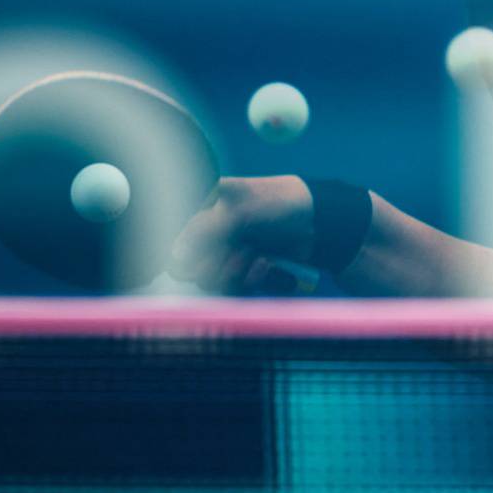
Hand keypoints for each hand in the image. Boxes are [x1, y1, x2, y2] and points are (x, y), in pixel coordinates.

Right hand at [169, 175, 313, 294]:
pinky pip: (239, 289)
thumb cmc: (276, 203)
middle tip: (242, 252)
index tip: (205, 260)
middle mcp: (214, 236)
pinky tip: (268, 265)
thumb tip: (175, 256)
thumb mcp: (239, 211)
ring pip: (217, 283)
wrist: (317, 218)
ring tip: (259, 258)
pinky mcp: (248, 272)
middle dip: (219, 266)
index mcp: (204, 215)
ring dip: (238, 274)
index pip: (179, 249)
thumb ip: (205, 232)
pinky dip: (253, 280)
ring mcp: (231, 255)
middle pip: (196, 272)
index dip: (188, 261)